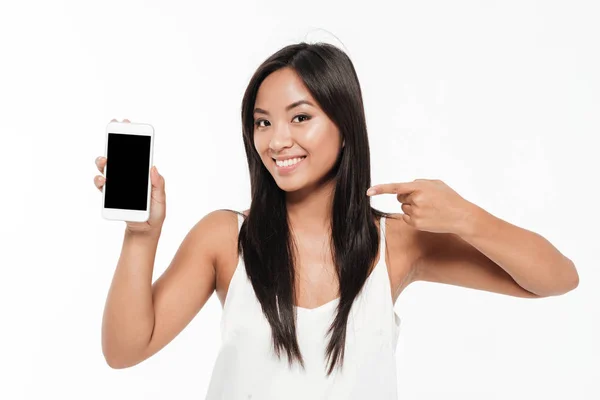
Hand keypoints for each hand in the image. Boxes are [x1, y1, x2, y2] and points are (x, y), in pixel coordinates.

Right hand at [94, 118, 165, 234]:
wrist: (145, 231)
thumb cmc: (155, 213)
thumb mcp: (161, 199)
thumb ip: (158, 185)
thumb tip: (153, 167)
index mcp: (142, 174)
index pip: (136, 153)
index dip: (131, 138)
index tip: (126, 123)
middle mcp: (128, 176)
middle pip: (118, 157)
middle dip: (113, 144)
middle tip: (112, 136)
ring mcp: (118, 185)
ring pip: (107, 169)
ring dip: (103, 162)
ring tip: (104, 161)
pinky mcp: (110, 196)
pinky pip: (102, 186)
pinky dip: (100, 181)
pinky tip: (102, 180)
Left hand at [367, 179, 475, 233]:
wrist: (461, 216)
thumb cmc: (449, 198)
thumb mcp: (436, 184)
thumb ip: (419, 182)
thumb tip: (407, 187)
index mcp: (420, 187)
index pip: (396, 188)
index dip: (380, 189)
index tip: (368, 191)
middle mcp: (416, 200)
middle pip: (400, 198)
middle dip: (407, 198)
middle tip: (424, 200)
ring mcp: (416, 213)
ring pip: (404, 208)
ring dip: (412, 208)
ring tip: (429, 209)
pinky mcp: (416, 224)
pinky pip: (406, 218)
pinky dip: (413, 217)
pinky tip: (427, 216)